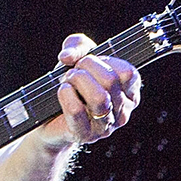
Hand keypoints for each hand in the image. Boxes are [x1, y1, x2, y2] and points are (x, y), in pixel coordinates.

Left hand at [46, 33, 140, 147]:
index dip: (106, 61)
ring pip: (98, 98)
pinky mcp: (85, 135)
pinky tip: (62, 91)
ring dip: (77, 81)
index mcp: (129, 93)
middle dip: (86, 67)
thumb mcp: (78, 57)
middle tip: (74, 70)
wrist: (50, 118)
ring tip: (67, 80)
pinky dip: (66, 95)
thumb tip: (68, 56)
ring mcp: (105, 127)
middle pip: (110, 81)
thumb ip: (78, 45)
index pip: (128, 73)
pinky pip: (77, 111)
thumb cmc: (72, 85)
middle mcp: (122, 112)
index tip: (91, 61)